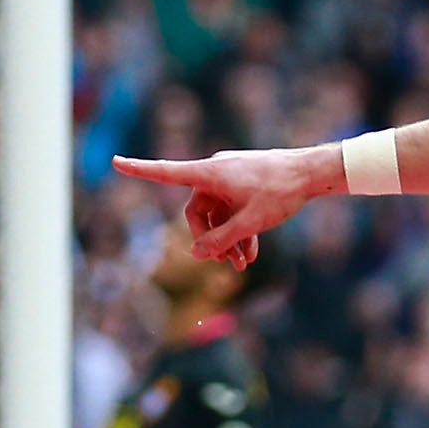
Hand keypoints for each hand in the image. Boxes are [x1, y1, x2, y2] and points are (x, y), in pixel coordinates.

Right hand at [112, 144, 343, 265]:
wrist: (312, 173)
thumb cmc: (281, 192)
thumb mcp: (250, 222)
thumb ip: (221, 240)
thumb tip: (197, 255)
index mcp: (210, 172)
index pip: (167, 173)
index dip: (140, 170)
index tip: (115, 162)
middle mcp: (215, 172)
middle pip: (197, 211)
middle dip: (209, 239)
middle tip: (228, 264)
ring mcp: (229, 178)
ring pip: (217, 215)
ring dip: (227, 240)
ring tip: (243, 265)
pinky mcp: (243, 184)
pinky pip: (231, 210)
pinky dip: (238, 229)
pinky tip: (250, 254)